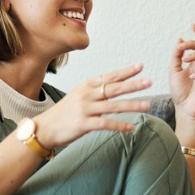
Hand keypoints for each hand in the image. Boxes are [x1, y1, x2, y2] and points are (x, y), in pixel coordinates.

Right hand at [33, 63, 152, 149]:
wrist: (45, 127)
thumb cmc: (65, 112)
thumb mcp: (79, 96)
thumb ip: (97, 92)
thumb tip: (117, 89)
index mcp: (87, 85)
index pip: (110, 76)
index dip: (126, 71)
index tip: (141, 66)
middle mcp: (87, 95)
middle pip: (114, 88)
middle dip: (133, 85)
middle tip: (149, 82)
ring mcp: (85, 109)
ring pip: (113, 106)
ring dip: (132, 105)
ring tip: (147, 105)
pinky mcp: (83, 124)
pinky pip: (105, 124)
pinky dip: (119, 125)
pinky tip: (131, 128)